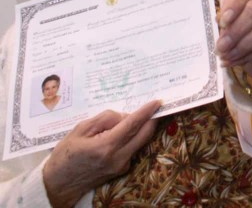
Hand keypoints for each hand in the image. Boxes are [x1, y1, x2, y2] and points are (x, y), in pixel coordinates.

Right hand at [43, 100, 159, 207]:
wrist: (59, 184)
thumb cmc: (65, 154)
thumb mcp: (80, 130)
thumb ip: (104, 119)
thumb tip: (124, 115)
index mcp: (106, 146)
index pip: (133, 125)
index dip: (147, 111)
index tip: (157, 101)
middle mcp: (119, 157)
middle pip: (145, 134)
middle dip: (152, 118)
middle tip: (153, 106)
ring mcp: (122, 165)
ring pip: (141, 141)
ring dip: (142, 128)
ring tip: (133, 117)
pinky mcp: (122, 169)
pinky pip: (133, 148)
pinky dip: (133, 137)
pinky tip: (123, 132)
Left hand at [216, 0, 251, 85]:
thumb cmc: (239, 32)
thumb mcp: (227, 24)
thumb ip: (224, 20)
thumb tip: (220, 20)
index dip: (233, 6)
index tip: (222, 22)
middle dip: (236, 29)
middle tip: (222, 45)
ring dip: (243, 44)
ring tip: (226, 54)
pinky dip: (247, 55)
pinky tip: (234, 60)